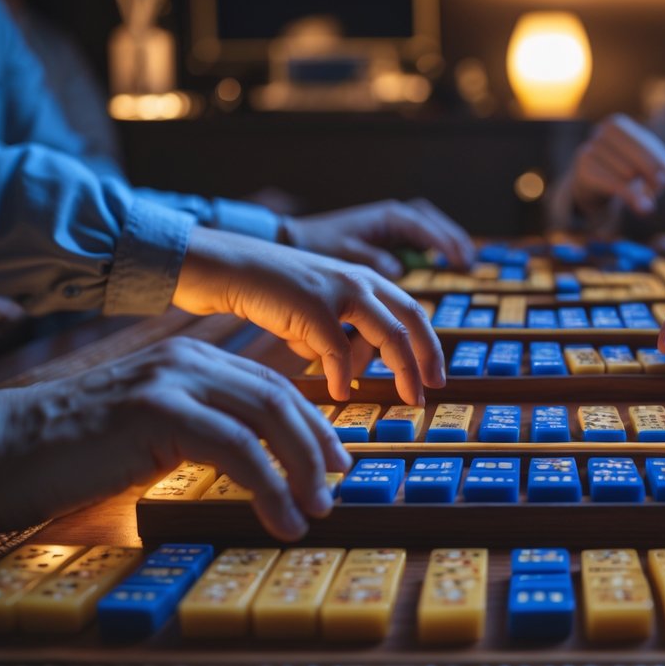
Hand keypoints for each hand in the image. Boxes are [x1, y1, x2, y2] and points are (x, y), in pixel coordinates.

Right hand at [0, 338, 352, 560]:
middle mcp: (187, 362)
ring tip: (316, 511)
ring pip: (268, 418)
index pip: (270, 387)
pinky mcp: (158, 413)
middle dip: (317, 444)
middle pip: (279, 398)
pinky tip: (282, 519)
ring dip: (302, 469)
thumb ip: (191, 434)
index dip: (308, 425)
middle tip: (336, 487)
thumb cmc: (64, 452)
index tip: (331, 462)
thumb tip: (243, 465)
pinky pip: (238, 450)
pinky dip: (270, 487)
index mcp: (187, 363)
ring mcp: (172, 383)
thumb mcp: (144, 433)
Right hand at [174, 227, 444, 404]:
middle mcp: (359, 280)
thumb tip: (355, 368)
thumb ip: (340, 330)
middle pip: (411, 321)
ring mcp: (339, 290)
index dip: (429, 344)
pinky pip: (338, 350)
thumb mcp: (316, 307)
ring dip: (400, 371)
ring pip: (389, 336)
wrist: (228, 268)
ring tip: (398, 397)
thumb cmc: (269, 293)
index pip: (411, 311)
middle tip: (433, 391)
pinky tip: (339, 393)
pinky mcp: (313, 305)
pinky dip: (341, 375)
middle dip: (426, 358)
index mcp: (364, 279)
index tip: (435, 375)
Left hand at [283, 199, 473, 277]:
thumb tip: (398, 270)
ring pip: (430, 225)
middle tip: (469, 261)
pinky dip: (433, 245)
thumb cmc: (320, 244)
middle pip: (434, 222)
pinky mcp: (388, 233)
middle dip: (453, 239)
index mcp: (388, 217)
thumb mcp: (346, 253)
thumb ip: (373, 260)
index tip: (460, 261)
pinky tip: (439, 261)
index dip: (445, 245)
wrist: (298, 238)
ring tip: (462, 261)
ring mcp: (392, 223)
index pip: (425, 228)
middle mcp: (394, 216)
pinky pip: (419, 235)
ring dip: (446, 240)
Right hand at [570, 113, 664, 217]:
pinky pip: (614, 184)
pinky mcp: (583, 171)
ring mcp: (589, 150)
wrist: (586, 183)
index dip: (663, 162)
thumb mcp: (644, 163)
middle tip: (663, 190)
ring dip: (641, 190)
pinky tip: (644, 208)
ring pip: (628, 173)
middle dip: (654, 176)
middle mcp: (600, 133)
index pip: (646, 144)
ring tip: (647, 202)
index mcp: (616, 124)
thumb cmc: (620, 168)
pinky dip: (631, 197)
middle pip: (638, 158)